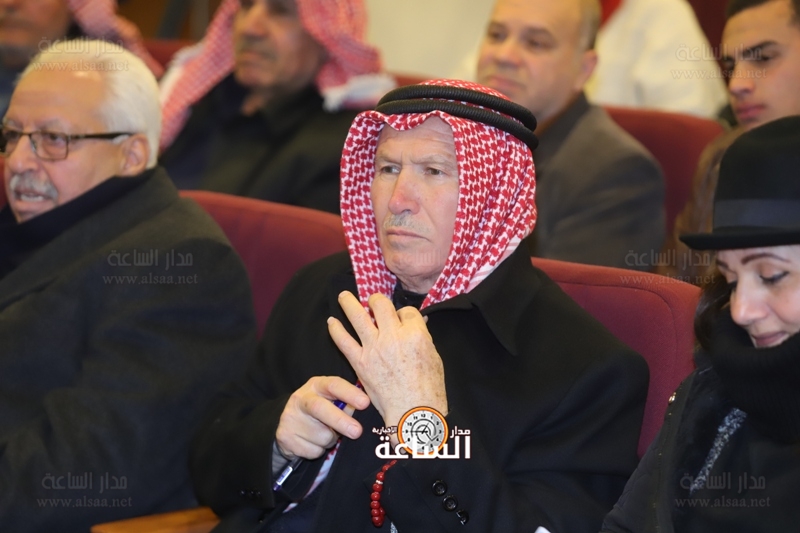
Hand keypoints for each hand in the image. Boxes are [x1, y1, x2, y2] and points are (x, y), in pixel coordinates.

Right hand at [275, 376, 369, 460]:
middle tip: (357, 432)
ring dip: (331, 440)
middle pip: (320, 408)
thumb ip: (348, 404)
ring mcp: (290, 417)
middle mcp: (301, 398)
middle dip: (341, 421)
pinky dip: (319, 450)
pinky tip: (314, 442)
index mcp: (317, 385)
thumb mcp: (332, 402)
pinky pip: (313, 450)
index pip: (333, 384)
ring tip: (326, 434)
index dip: (350, 393)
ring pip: (321, 435)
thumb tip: (368, 411)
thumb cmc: (320, 412)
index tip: (365, 403)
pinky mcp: (285, 437)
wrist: (289, 426)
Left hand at [327, 291, 447, 441]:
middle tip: (373, 301)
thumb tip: (417, 325)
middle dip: (377, 300)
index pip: (407, 311)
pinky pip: (344, 342)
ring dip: (349, 303)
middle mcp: (393, 337)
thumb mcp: (434, 357)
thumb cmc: (429, 389)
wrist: (413, 412)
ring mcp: (374, 349)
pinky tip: (332, 322)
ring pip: (358, 316)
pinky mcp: (360, 363)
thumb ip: (422, 338)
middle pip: (381, 305)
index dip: (404, 314)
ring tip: (344, 296)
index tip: (402, 319)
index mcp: (415, 334)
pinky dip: (336, 330)